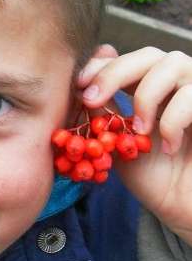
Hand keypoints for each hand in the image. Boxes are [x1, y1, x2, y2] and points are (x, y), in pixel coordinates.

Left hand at [75, 45, 191, 243]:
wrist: (183, 206)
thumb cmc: (153, 176)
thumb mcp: (116, 142)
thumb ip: (103, 112)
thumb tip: (82, 81)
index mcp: (151, 85)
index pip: (126, 58)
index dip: (101, 65)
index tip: (78, 85)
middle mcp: (177, 81)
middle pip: (148, 54)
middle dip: (114, 73)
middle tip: (93, 99)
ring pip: (173, 63)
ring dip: (146, 96)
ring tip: (139, 130)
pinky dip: (173, 120)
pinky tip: (168, 147)